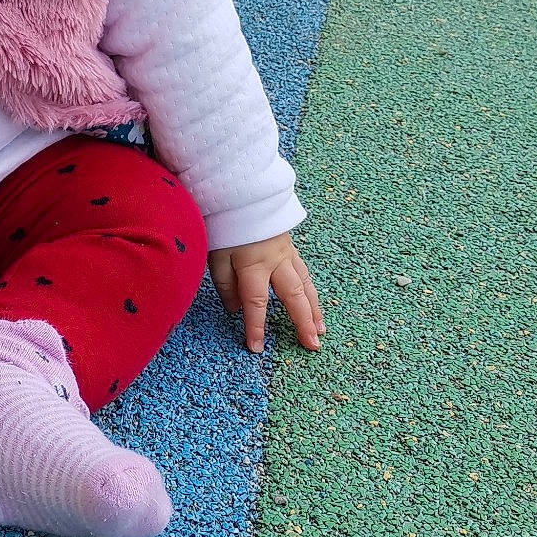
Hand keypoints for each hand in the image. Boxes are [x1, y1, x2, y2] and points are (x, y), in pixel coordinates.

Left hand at [208, 232, 324, 352]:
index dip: (256, 326)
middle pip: (293, 296)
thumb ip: (224, 283)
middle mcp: (275, 260)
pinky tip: (315, 300)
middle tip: (312, 345)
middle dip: (303, 322)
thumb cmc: (224, 220)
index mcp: (253, 263)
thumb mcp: (215, 252)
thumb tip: (235, 310)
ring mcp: (286, 251)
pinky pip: (304, 271)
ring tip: (321, 329)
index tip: (258, 348)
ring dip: (314, 308)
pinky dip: (311, 289)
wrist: (240, 188)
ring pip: (305, 284)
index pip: (255, 302)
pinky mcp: (289, 245)